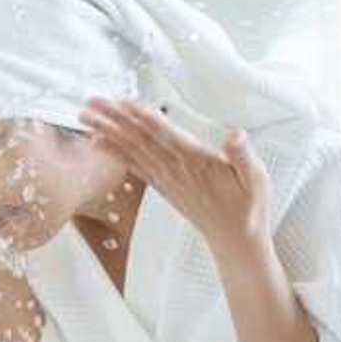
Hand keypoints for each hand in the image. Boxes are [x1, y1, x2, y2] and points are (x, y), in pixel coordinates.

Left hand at [78, 97, 270, 252]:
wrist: (234, 239)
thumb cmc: (247, 206)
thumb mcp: (255, 178)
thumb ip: (242, 155)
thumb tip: (235, 135)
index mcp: (196, 162)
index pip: (165, 135)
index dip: (143, 118)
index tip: (124, 102)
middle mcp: (175, 169)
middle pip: (139, 139)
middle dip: (114, 119)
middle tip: (91, 101)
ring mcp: (166, 179)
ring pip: (131, 149)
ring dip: (107, 131)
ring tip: (85, 116)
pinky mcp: (162, 186)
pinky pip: (134, 165)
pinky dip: (114, 152)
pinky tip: (98, 141)